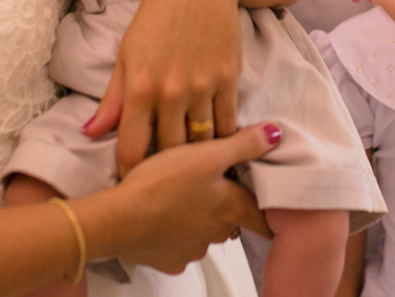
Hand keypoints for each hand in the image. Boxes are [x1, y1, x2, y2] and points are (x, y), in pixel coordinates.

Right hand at [80, 124, 280, 272]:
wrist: (118, 219)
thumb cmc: (161, 184)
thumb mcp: (207, 154)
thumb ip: (244, 144)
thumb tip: (276, 136)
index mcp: (231, 208)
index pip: (262, 218)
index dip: (266, 212)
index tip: (268, 211)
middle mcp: (216, 234)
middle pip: (230, 222)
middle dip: (223, 207)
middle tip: (208, 188)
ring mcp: (191, 250)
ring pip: (202, 233)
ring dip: (195, 218)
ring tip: (176, 197)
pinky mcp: (167, 260)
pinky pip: (176, 245)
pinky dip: (171, 232)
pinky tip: (158, 214)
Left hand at [85, 0, 243, 175]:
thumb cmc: (156, 18)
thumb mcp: (127, 55)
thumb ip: (112, 99)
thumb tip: (89, 133)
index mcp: (138, 87)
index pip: (131, 149)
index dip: (130, 172)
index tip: (133, 182)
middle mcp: (169, 92)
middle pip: (169, 152)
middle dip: (167, 168)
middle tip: (166, 175)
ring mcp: (202, 87)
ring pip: (201, 142)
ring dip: (197, 154)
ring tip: (193, 161)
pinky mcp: (228, 80)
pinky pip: (226, 124)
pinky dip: (221, 136)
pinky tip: (216, 139)